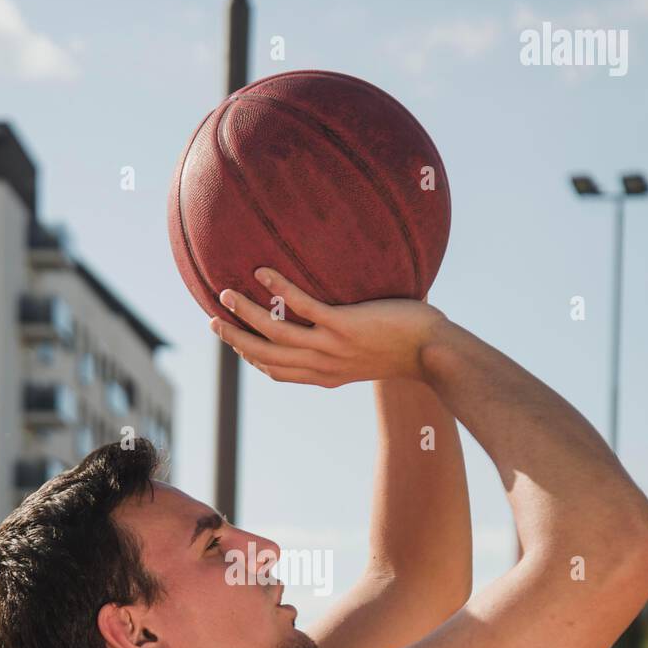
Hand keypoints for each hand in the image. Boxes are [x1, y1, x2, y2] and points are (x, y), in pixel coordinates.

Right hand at [208, 267, 447, 387]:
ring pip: (276, 334)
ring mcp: (332, 346)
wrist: (435, 352)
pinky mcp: (345, 325)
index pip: (278, 371)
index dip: (251, 358)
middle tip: (212, 320)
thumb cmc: (409, 347)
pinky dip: (280, 291)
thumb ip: (349, 343)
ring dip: (246, 314)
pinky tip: (263, 273)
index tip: (235, 343)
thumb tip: (343, 319)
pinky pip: (304, 306)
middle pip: (266, 355)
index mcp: (327, 374)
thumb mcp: (370, 354)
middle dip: (236, 339)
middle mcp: (324, 364)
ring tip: (225, 293)